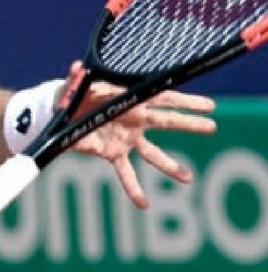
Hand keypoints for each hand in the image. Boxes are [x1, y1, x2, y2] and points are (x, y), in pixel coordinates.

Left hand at [68, 62, 216, 207]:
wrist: (60, 111)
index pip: (162, 99)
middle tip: (211, 127)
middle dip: (188, 124)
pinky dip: (133, 188)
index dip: (184, 102)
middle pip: (166, 122)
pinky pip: (126, 172)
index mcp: (129, 100)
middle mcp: (133, 120)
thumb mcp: (74, 87)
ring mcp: (126, 138)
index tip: (207, 106)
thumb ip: (76, 80)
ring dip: (170, 166)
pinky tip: (144, 204)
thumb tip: (77, 67)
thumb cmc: (73, 94)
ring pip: (152, 154)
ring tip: (188, 179)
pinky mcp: (112, 152)